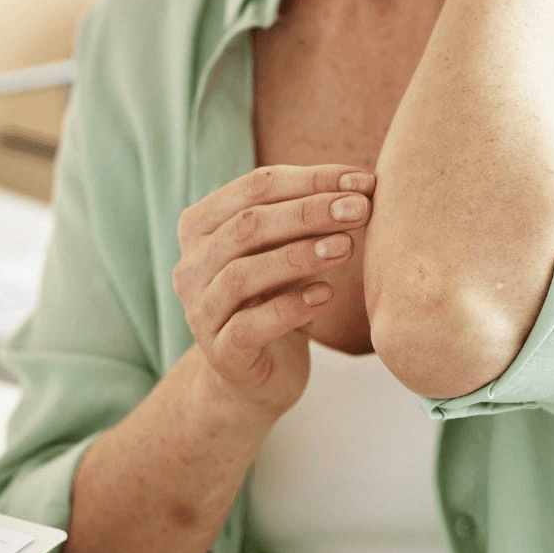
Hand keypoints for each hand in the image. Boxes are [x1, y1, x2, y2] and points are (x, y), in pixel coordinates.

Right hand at [171, 164, 373, 416]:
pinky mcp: (221, 352)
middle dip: (308, 212)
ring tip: (347, 247)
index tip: (362, 181)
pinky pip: (250, 326)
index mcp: (200, 226)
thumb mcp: (285, 250)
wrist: (254, 373)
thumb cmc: (274, 297)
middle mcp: (191, 265)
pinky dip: (290, 308)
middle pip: (247, 226)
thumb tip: (360, 186)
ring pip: (243, 274)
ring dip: (299, 256)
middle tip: (360, 209)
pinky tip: (326, 296)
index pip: (254, 187)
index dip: (311, 179)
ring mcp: (201, 310)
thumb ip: (306, 219)